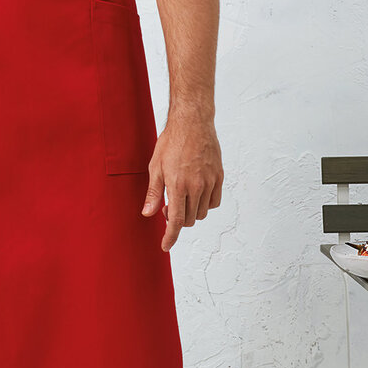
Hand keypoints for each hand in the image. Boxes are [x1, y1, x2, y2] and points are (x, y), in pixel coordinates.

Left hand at [141, 114, 222, 251]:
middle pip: (189, 219)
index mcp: (178, 185)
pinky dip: (205, 204)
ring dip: (191, 212)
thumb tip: (148, 213)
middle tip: (167, 207)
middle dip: (177, 219)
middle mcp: (196, 187)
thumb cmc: (171, 141)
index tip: (166, 245)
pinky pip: (214, 202)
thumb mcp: (155, 166)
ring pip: (202, 212)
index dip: (170, 237)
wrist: (192, 122)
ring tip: (181, 197)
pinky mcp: (219, 177)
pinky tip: (196, 194)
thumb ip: (154, 192)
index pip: (176, 220)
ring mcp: (210, 182)